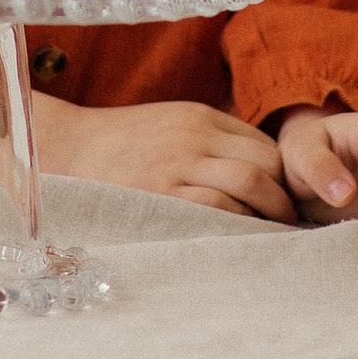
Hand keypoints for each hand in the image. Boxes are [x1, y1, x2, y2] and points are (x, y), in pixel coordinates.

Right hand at [28, 91, 295, 220]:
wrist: (66, 149)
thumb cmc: (122, 146)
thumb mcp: (170, 125)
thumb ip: (211, 142)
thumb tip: (262, 174)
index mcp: (200, 117)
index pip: (264, 145)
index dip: (284, 177)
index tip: (289, 202)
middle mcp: (194, 135)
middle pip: (265, 162)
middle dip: (285, 197)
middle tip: (291, 225)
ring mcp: (177, 163)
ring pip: (249, 182)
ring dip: (270, 213)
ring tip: (273, 236)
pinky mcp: (161, 193)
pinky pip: (217, 207)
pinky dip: (239, 224)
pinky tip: (242, 241)